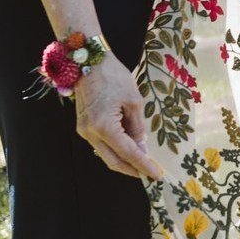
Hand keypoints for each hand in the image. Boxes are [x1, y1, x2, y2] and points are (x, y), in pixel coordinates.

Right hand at [74, 57, 162, 180]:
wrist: (88, 63)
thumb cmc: (114, 77)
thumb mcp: (134, 102)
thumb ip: (137, 127)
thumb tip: (140, 147)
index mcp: (104, 126)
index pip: (128, 153)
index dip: (144, 166)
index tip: (157, 175)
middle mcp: (90, 133)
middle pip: (113, 161)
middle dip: (133, 170)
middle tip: (150, 174)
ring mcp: (83, 131)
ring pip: (106, 155)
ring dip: (124, 161)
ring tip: (143, 163)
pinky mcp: (83, 127)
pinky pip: (101, 145)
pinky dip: (116, 150)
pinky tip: (130, 149)